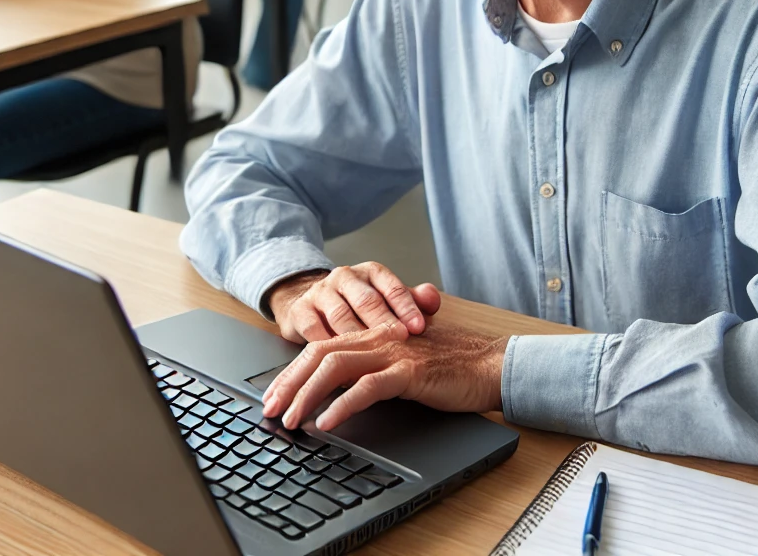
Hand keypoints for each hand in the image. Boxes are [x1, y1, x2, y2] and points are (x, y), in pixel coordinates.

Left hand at [262, 320, 507, 430]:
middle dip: (289, 382)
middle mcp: (379, 338)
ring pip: (337, 367)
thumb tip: (338, 394)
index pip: (322, 347)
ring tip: (292, 419)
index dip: (293, 371)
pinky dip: (343, 404)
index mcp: (374, 334)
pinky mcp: (410, 371)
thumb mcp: (403, 363)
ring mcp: (394, 352)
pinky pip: (368, 387)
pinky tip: (328, 421)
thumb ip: (374, 368)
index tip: (274, 396)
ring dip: (307, 394)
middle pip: (320, 353)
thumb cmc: (450, 367)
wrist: (488, 365)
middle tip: (269, 409)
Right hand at [268, 263, 441, 343]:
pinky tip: (339, 363)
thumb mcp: (388, 300)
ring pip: (340, 315)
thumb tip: (433, 300)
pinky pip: (313, 330)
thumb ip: (413, 299)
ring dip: (356, 338)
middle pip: (367, 300)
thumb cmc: (359, 307)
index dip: (406, 306)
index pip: (392, 286)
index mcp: (371, 272)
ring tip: (371, 357)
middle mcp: (346, 277)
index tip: (419, 327)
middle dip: (384, 322)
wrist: (314, 303)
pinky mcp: (300, 311)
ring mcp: (321, 292)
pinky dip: (327, 347)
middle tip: (398, 342)